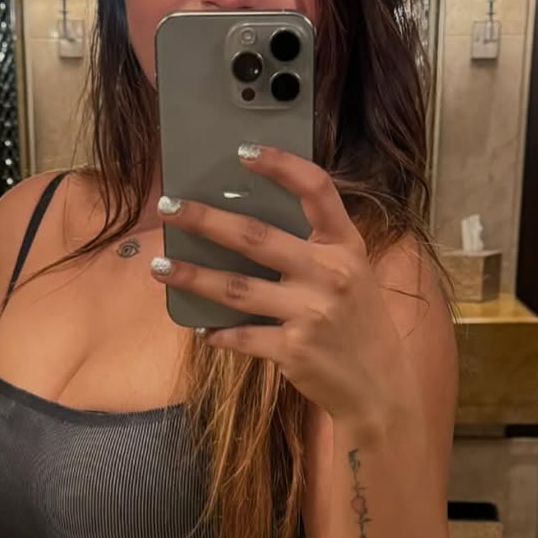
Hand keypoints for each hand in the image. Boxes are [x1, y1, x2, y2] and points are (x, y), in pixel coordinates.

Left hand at [152, 144, 406, 421]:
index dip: (281, 165)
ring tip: (158, 266)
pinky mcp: (294, 351)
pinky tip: (200, 327)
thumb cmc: (357, 322)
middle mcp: (331, 274)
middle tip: (168, 207)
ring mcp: (311, 313)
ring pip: (237, 289)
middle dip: (205, 220)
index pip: (316, 190)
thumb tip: (244, 227)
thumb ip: (313, 249)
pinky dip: (217, 332)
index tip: (244, 152)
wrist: (379, 385)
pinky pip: (241, 336)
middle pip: (256, 237)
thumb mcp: (351, 274)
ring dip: (192, 276)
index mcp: (346, 246)